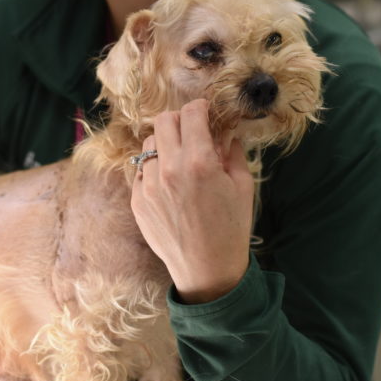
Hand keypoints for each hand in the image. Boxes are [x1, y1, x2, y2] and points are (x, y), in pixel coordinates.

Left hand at [131, 99, 254, 303]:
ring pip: (149, 144)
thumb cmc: (231, 229)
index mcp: (199, 162)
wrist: (207, 271)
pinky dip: (155, 168)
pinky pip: (141, 170)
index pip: (191, 114)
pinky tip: (171, 183)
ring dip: (165, 144)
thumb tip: (225, 132)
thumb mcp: (242, 186)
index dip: (201, 109)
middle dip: (180, 121)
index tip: (207, 114)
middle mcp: (169, 169)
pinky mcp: (137, 201)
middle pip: (164, 121)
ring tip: (180, 159)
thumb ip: (233, 152)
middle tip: (193, 133)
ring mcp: (148, 186)